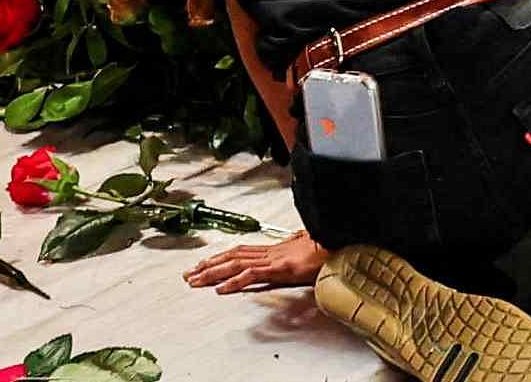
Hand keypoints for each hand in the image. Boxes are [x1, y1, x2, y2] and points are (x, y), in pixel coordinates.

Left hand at [186, 232, 328, 295]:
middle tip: (189, 275)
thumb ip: (297, 245)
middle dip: (208, 266)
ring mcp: (274, 259)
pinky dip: (234, 282)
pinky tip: (221, 289)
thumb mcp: (307, 246)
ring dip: (213, 273)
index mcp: (274, 249)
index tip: (203, 263)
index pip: (240, 251)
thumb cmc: (327, 245)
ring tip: (196, 281)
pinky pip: (252, 275)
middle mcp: (270, 252)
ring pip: (236, 264)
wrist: (341, 243)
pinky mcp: (280, 268)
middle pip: (232, 256)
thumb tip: (295, 241)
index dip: (220, 256)